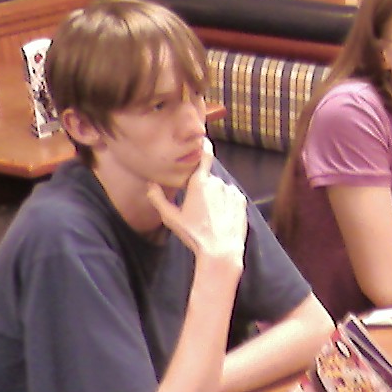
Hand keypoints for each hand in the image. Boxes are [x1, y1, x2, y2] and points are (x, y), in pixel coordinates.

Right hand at [147, 139, 246, 268]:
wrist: (220, 251)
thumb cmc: (194, 235)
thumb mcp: (170, 218)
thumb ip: (157, 198)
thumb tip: (150, 184)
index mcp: (199, 183)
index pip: (204, 155)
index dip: (204, 146)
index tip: (203, 140)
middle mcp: (217, 183)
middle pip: (208, 180)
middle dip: (203, 189)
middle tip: (198, 208)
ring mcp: (231, 192)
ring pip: (220, 189)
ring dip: (215, 197)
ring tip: (210, 217)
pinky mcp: (241, 202)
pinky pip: (231, 197)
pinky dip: (227, 203)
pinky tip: (220, 218)